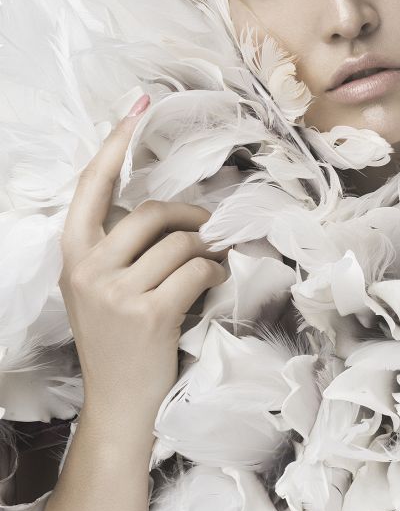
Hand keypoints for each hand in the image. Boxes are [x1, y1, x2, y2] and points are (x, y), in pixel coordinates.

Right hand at [59, 94, 228, 425]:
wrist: (118, 404)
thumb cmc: (115, 339)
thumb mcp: (97, 286)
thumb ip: (115, 245)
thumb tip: (163, 208)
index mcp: (73, 254)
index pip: (92, 186)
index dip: (116, 144)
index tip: (139, 106)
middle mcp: (89, 268)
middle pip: (153, 212)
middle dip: (191, 216)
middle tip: (208, 227)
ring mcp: (118, 293)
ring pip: (181, 241)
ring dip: (206, 248)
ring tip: (209, 262)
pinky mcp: (151, 313)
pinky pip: (198, 270)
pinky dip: (215, 272)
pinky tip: (213, 282)